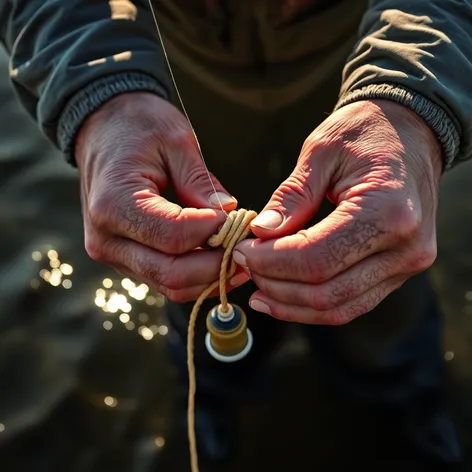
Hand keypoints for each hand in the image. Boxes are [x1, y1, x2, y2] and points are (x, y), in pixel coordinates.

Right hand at [76, 92, 248, 301]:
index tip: (239, 219)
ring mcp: (111, 252)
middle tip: (246, 247)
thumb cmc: (137, 126)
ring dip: (208, 276)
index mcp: (114, 204)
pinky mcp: (122, 258)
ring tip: (237, 254)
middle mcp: (106, 238)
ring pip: (170, 285)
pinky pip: (163, 279)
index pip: (174, 237)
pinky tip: (217, 257)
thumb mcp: (175, 140)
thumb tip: (229, 216)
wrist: (102, 128)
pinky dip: (194, 275)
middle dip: (216, 265)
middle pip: (172, 273)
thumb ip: (200, 183)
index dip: (214, 233)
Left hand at [234, 99, 442, 323]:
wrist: (411, 133)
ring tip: (258, 289)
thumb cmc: (365, 133)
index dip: (270, 261)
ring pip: (338, 307)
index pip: (316, 259)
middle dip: (275, 285)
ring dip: (291, 304)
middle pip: (326, 292)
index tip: (240, 250)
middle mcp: (406, 248)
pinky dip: (313, 304)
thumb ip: (291, 198)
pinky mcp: (399, 272)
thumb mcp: (321, 152)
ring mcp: (406, 265)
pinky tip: (284, 295)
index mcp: (388, 212)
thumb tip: (259, 234)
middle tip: (244, 265)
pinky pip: (351, 303)